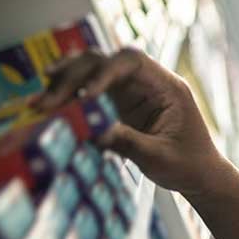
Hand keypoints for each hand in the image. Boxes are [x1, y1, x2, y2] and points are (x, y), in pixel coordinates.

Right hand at [33, 48, 238, 238]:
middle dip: (74, 77)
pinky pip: (87, 94)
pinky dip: (68, 99)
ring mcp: (131, 92)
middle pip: (104, 62)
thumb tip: (93, 131)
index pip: (132, 61)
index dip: (104, 70)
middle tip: (49, 102)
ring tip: (40, 103)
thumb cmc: (189, 165)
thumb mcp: (160, 157)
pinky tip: (47, 108)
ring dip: (64, 84)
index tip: (85, 94)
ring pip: (91, 73)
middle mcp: (147, 83)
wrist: (199, 176)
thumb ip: (128, 142)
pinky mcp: (117, 106)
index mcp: (167, 87)